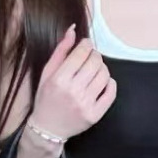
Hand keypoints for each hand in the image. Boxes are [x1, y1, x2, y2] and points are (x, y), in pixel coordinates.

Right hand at [30, 25, 116, 141]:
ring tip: (94, 70)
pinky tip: (101, 82)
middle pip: (95, 62)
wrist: (48, 128)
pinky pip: (111, 92)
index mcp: (59, 79)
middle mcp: (73, 91)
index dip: (86, 44)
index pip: (81, 53)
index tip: (85, 45)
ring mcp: (86, 104)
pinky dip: (109, 83)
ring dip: (102, 67)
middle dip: (94, 55)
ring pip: (104, 75)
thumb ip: (60, 50)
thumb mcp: (47, 73)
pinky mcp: (95, 114)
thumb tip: (73, 29)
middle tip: (90, 57)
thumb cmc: (46, 98)